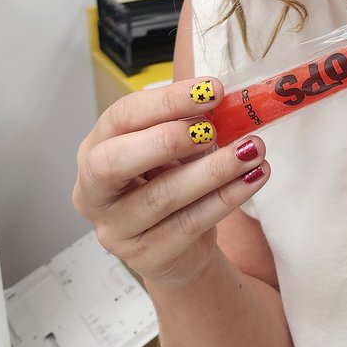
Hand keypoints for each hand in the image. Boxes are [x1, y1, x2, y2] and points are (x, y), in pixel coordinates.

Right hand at [73, 78, 269, 289]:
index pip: (122, 117)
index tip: (212, 90)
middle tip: (212, 129)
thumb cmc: (171, 184)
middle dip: (166, 139)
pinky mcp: (146, 257)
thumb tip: (223, 99)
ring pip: (162, 197)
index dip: (167, 101)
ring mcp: (116, 229)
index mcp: (95, 149)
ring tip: (252, 150)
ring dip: (213, 170)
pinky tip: (253, 178)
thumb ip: (189, 124)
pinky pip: (189, 224)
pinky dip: (226, 198)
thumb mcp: (175, 149)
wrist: (182, 249)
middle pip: (114, 162)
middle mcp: (94, 191)